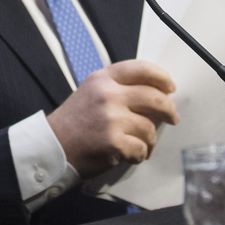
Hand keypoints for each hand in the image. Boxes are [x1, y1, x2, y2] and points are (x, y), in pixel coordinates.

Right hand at [46, 59, 177, 176]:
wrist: (51, 147)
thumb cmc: (73, 122)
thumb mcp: (92, 92)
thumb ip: (118, 88)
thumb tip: (155, 94)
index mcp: (103, 78)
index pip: (142, 69)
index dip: (162, 77)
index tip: (170, 88)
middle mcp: (108, 94)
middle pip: (155, 97)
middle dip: (169, 110)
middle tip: (172, 118)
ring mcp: (111, 118)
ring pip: (150, 128)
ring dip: (150, 140)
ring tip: (142, 144)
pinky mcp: (113, 141)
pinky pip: (141, 149)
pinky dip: (139, 155)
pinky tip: (130, 155)